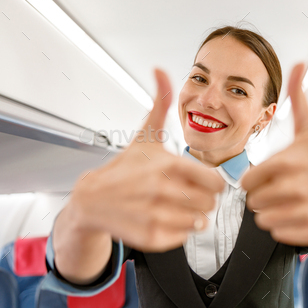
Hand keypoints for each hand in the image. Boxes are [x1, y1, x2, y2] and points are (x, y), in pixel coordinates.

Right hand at [69, 69, 224, 251]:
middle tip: (188, 195)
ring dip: (192, 216)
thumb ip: (160, 103)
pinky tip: (165, 219)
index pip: (216, 183)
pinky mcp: (150, 236)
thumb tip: (160, 70)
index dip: (213, 184)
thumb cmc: (124, 168)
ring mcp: (156, 215)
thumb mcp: (145, 135)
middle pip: (210, 204)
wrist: (91, 199)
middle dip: (203, 200)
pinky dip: (179, 231)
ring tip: (176, 207)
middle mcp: (162, 191)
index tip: (203, 183)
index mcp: (168, 165)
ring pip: (200, 222)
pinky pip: (184, 238)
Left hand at [241, 63, 307, 244]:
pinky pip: (279, 233)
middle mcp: (292, 189)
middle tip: (281, 189)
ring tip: (289, 202)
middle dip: (263, 195)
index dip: (256, 179)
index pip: (246, 182)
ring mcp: (303, 212)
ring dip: (272, 212)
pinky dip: (285, 226)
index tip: (268, 177)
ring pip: (263, 220)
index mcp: (285, 163)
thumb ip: (297, 97)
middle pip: (253, 202)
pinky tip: (299, 213)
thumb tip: (298, 63)